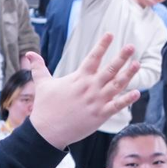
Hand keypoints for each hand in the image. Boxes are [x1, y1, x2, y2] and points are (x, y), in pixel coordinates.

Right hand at [23, 34, 141, 149]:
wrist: (46, 133)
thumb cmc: (45, 108)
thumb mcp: (42, 85)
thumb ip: (38, 68)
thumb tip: (28, 53)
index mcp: (78, 78)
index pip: (92, 57)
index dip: (101, 45)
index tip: (110, 34)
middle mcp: (89, 87)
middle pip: (109, 69)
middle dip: (121, 57)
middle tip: (131, 46)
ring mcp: (96, 101)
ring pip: (117, 85)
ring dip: (128, 74)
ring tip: (137, 63)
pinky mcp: (100, 115)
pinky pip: (117, 105)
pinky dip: (127, 99)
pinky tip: (137, 92)